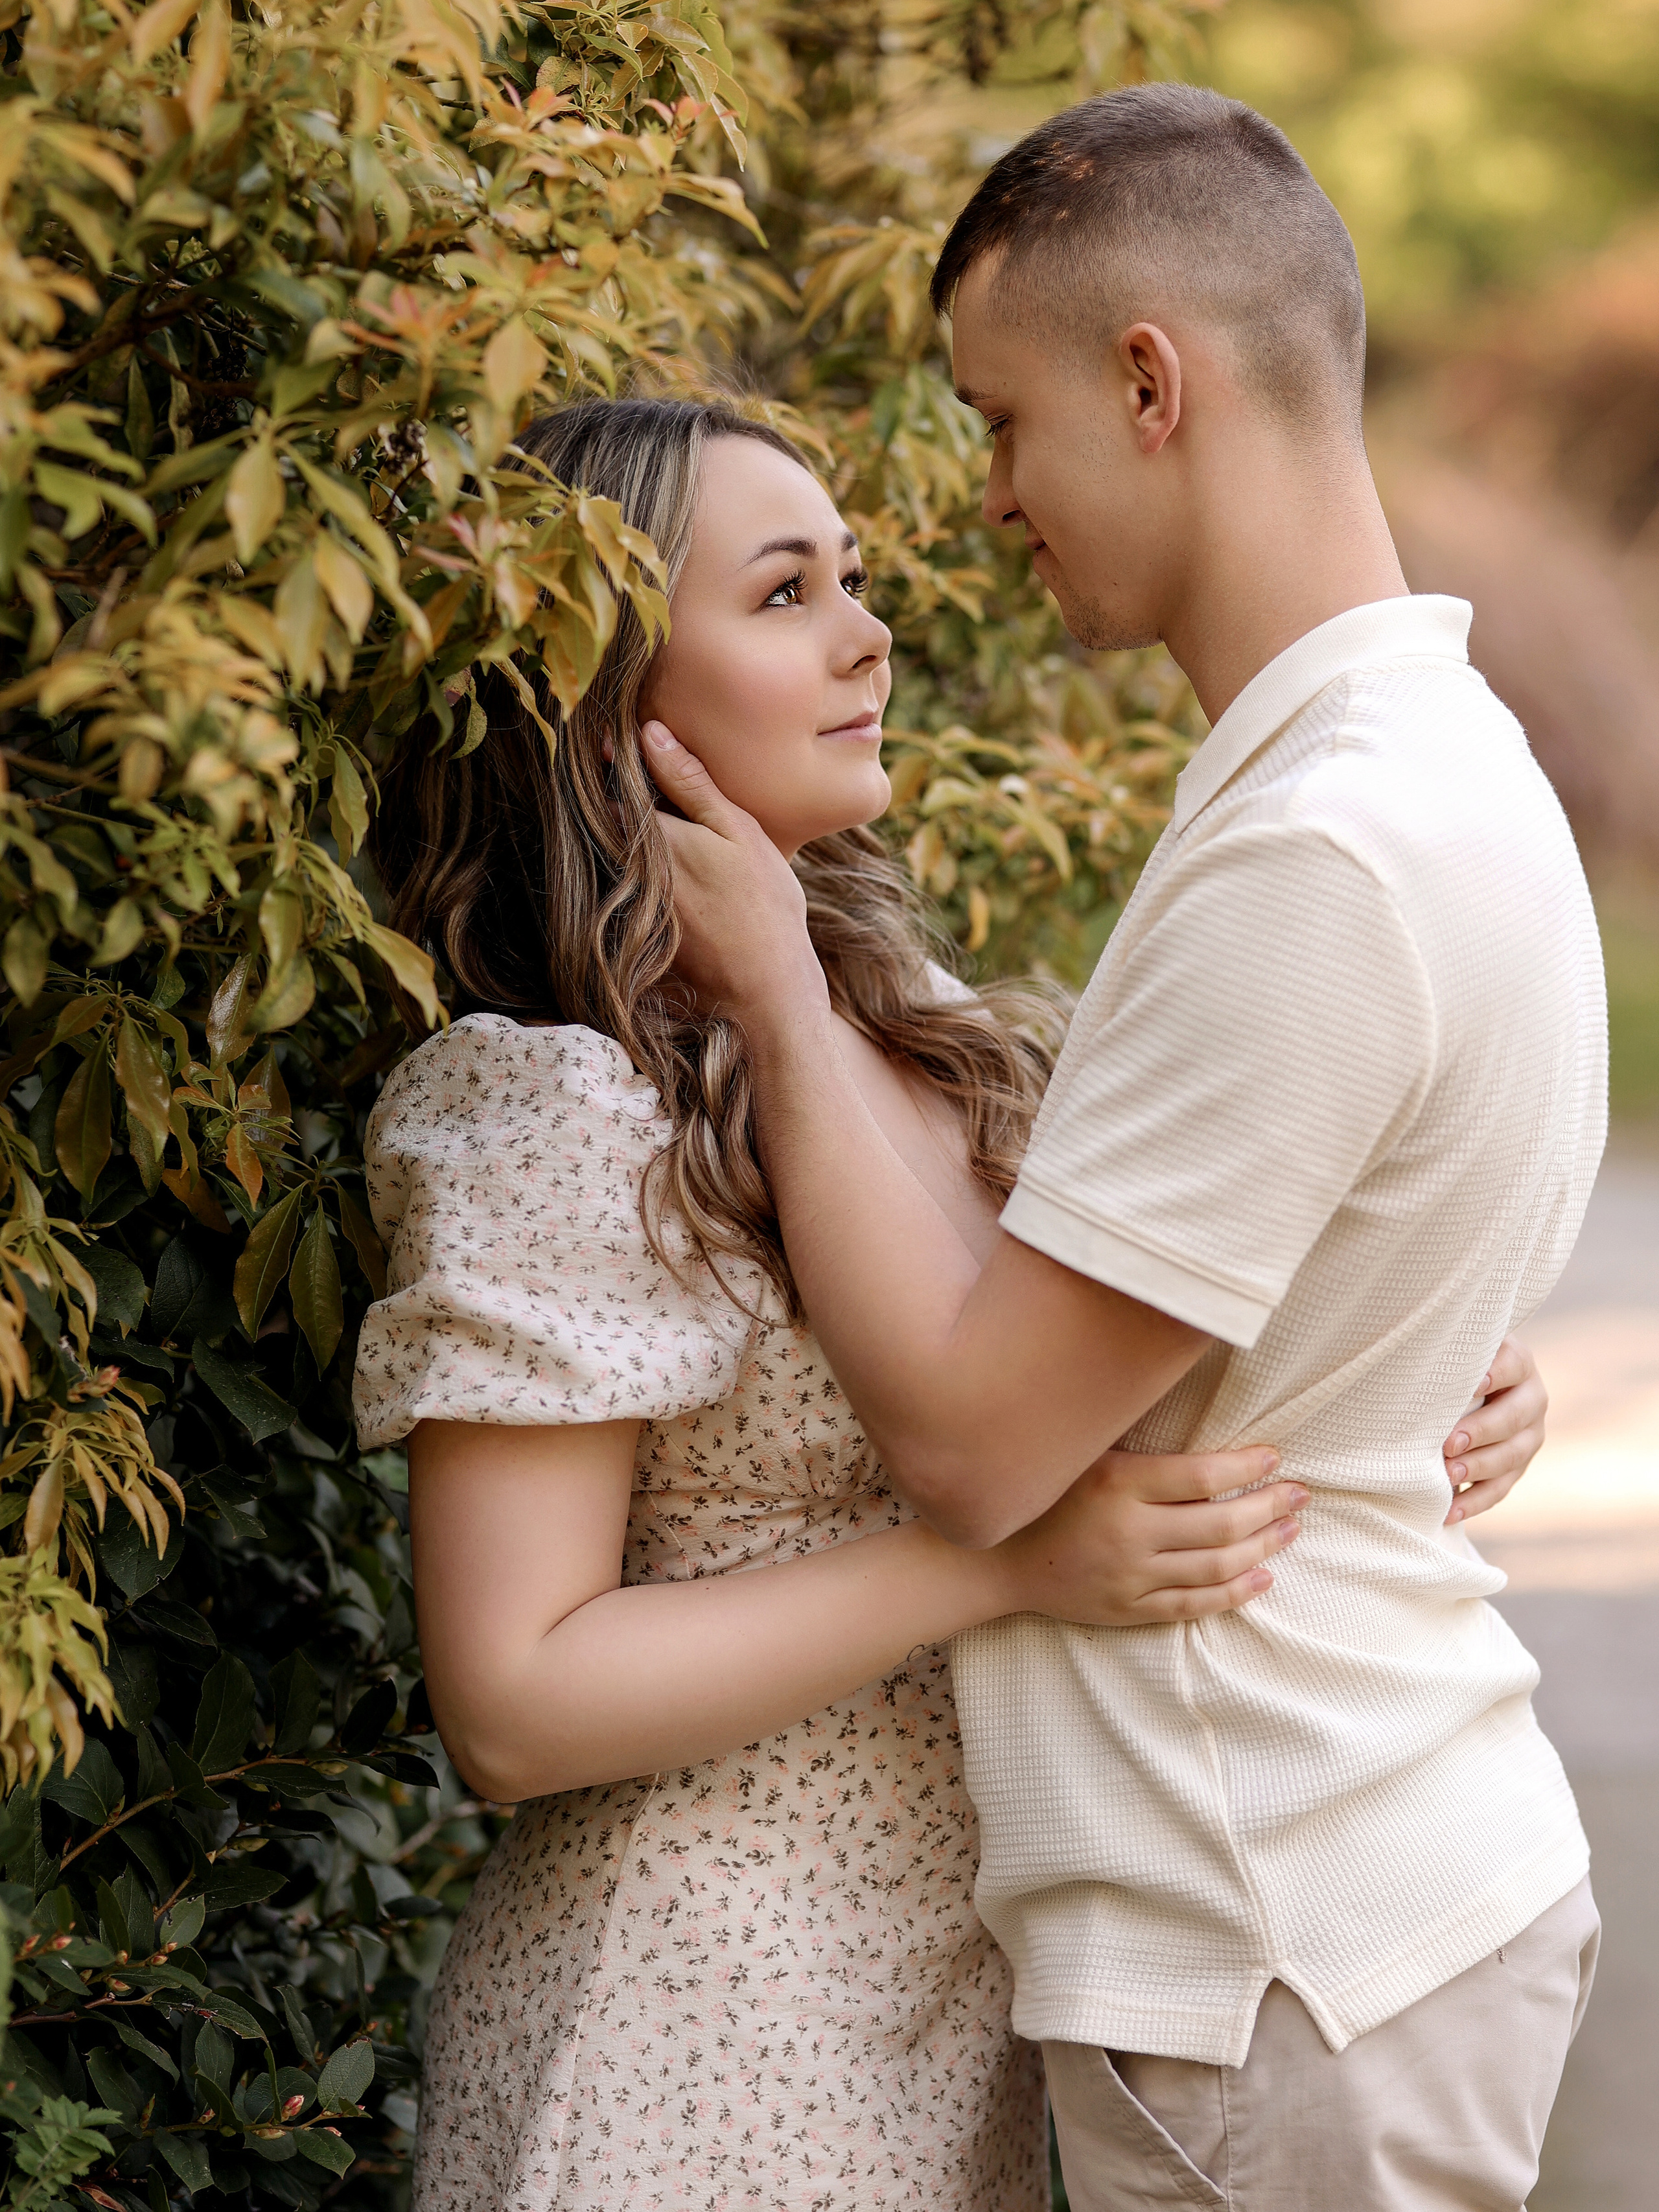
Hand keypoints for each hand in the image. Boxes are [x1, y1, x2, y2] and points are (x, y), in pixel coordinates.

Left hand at [640, 720, 827, 1022]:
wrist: (764, 988)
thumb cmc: (762, 906)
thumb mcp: (736, 831)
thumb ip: (690, 782)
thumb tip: (649, 732)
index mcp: (650, 835)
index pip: (612, 780)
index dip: (614, 752)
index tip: (615, 732)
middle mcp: (630, 867)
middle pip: (610, 813)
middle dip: (617, 786)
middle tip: (628, 755)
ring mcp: (633, 899)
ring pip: (620, 845)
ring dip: (627, 821)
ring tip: (652, 800)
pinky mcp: (643, 923)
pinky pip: (631, 875)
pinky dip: (641, 858)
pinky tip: (671, 855)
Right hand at [994, 1446, 1307, 1625]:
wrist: (995, 1560)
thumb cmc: (1043, 1496)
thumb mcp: (1080, 1456)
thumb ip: (1135, 1447)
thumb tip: (1198, 1427)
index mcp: (1115, 1484)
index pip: (1200, 1474)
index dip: (1246, 1466)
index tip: (1274, 1457)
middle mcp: (1127, 1533)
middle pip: (1219, 1523)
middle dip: (1269, 1507)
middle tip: (1300, 1495)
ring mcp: (1129, 1577)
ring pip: (1216, 1566)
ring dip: (1263, 1547)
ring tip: (1291, 1530)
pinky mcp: (1128, 1610)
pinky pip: (1194, 1605)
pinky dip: (1234, 1592)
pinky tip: (1262, 1575)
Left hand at [1442, 1334, 1546, 1522]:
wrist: (1472, 1386)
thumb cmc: (1453, 1361)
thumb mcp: (1456, 1349)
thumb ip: (1447, 1353)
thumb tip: (1410, 1359)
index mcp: (1518, 1362)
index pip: (1513, 1365)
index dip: (1495, 1375)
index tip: (1472, 1385)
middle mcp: (1532, 1398)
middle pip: (1513, 1417)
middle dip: (1481, 1431)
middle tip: (1449, 1443)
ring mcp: (1530, 1435)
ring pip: (1512, 1456)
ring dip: (1479, 1468)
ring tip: (1449, 1475)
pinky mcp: (1518, 1466)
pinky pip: (1501, 1489)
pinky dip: (1475, 1502)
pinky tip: (1449, 1511)